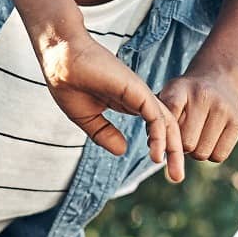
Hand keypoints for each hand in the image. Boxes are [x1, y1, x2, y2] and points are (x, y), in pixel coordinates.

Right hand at [34, 24, 184, 181]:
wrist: (60, 59)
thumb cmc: (69, 83)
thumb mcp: (87, 118)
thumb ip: (105, 134)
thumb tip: (124, 151)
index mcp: (128, 103)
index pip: (154, 126)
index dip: (161, 145)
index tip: (162, 165)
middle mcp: (139, 99)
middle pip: (166, 127)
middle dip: (174, 152)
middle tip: (176, 177)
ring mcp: (139, 94)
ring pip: (166, 123)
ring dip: (173, 149)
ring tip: (175, 173)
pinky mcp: (136, 90)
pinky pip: (155, 116)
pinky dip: (160, 135)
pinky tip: (159, 154)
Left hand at [158, 72, 237, 163]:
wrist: (219, 78)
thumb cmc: (185, 95)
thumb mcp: (168, 96)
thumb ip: (156, 119)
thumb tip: (153, 146)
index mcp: (179, 89)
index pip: (169, 116)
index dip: (164, 135)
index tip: (160, 144)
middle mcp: (203, 96)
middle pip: (186, 144)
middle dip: (181, 146)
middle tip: (183, 136)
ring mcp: (223, 109)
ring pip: (202, 153)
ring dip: (196, 152)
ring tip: (196, 137)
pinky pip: (218, 156)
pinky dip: (211, 154)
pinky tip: (210, 140)